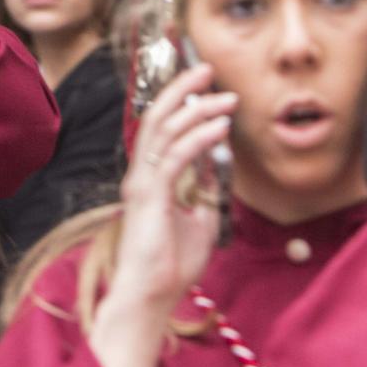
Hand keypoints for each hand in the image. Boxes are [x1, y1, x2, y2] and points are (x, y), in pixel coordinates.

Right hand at [90, 62, 234, 366]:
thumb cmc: (171, 266)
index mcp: (150, 179)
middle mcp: (141, 175)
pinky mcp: (149, 196)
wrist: (152, 297)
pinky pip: (174, 157)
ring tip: (225, 98)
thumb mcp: (200, 221)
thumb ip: (205, 190)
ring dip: (197, 109)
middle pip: (157, 117)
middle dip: (182, 90)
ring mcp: (142, 184)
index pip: (162, 128)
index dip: (181, 102)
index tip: (207, 85)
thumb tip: (219, 163)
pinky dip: (198, 138)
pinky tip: (219, 128)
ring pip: (164, 131)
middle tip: (207, 68)